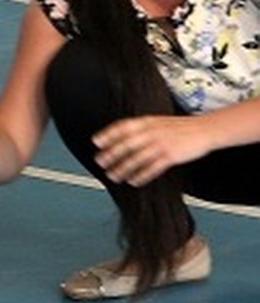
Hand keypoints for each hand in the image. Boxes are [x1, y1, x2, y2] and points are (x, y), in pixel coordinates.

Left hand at [92, 115, 212, 185]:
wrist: (206, 129)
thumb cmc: (182, 127)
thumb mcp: (159, 122)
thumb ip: (142, 128)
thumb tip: (122, 135)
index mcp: (148, 121)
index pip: (123, 127)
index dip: (108, 134)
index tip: (96, 142)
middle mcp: (152, 132)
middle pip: (127, 144)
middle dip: (111, 154)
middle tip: (99, 162)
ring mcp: (162, 144)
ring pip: (137, 158)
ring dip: (122, 168)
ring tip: (112, 176)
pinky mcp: (172, 156)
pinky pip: (153, 168)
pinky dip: (141, 175)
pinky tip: (133, 181)